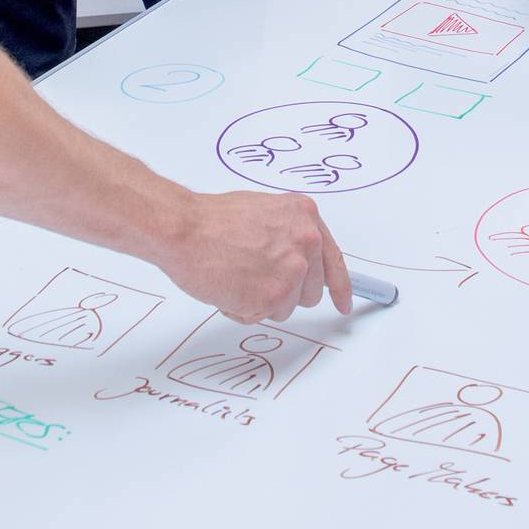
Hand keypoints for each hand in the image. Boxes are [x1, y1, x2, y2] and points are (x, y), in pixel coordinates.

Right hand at [158, 190, 352, 323]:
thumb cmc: (212, 219)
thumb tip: (298, 258)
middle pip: (310, 291)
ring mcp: (291, 272)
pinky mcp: (272, 297)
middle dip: (285, 292)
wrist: (184, 228)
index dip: (340, 287)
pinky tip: (227, 286)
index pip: (334, 261)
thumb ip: (289, 234)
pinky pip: (261, 316)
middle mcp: (306, 243)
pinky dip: (242, 308)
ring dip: (262, 300)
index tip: (343, 303)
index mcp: (306, 218)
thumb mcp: (265, 212)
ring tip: (236, 275)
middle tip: (253, 276)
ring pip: (285, 307)